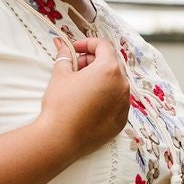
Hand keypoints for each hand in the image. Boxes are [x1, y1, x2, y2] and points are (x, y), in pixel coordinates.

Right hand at [34, 35, 129, 164]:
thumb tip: (63, 46)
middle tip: (76, 67)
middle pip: (111, 63)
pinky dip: (106, 97)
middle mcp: (122, 85)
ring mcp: (124, 104)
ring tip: (81, 85)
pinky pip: (117, 102)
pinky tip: (89, 102)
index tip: (75, 49)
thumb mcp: (60, 75)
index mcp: (109, 69)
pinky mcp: (121, 120)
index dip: (87, 44)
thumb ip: (65, 57)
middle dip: (94, 60)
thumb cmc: (60, 105)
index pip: (103, 46)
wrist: (60, 139)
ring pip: (116, 83)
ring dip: (101, 79)